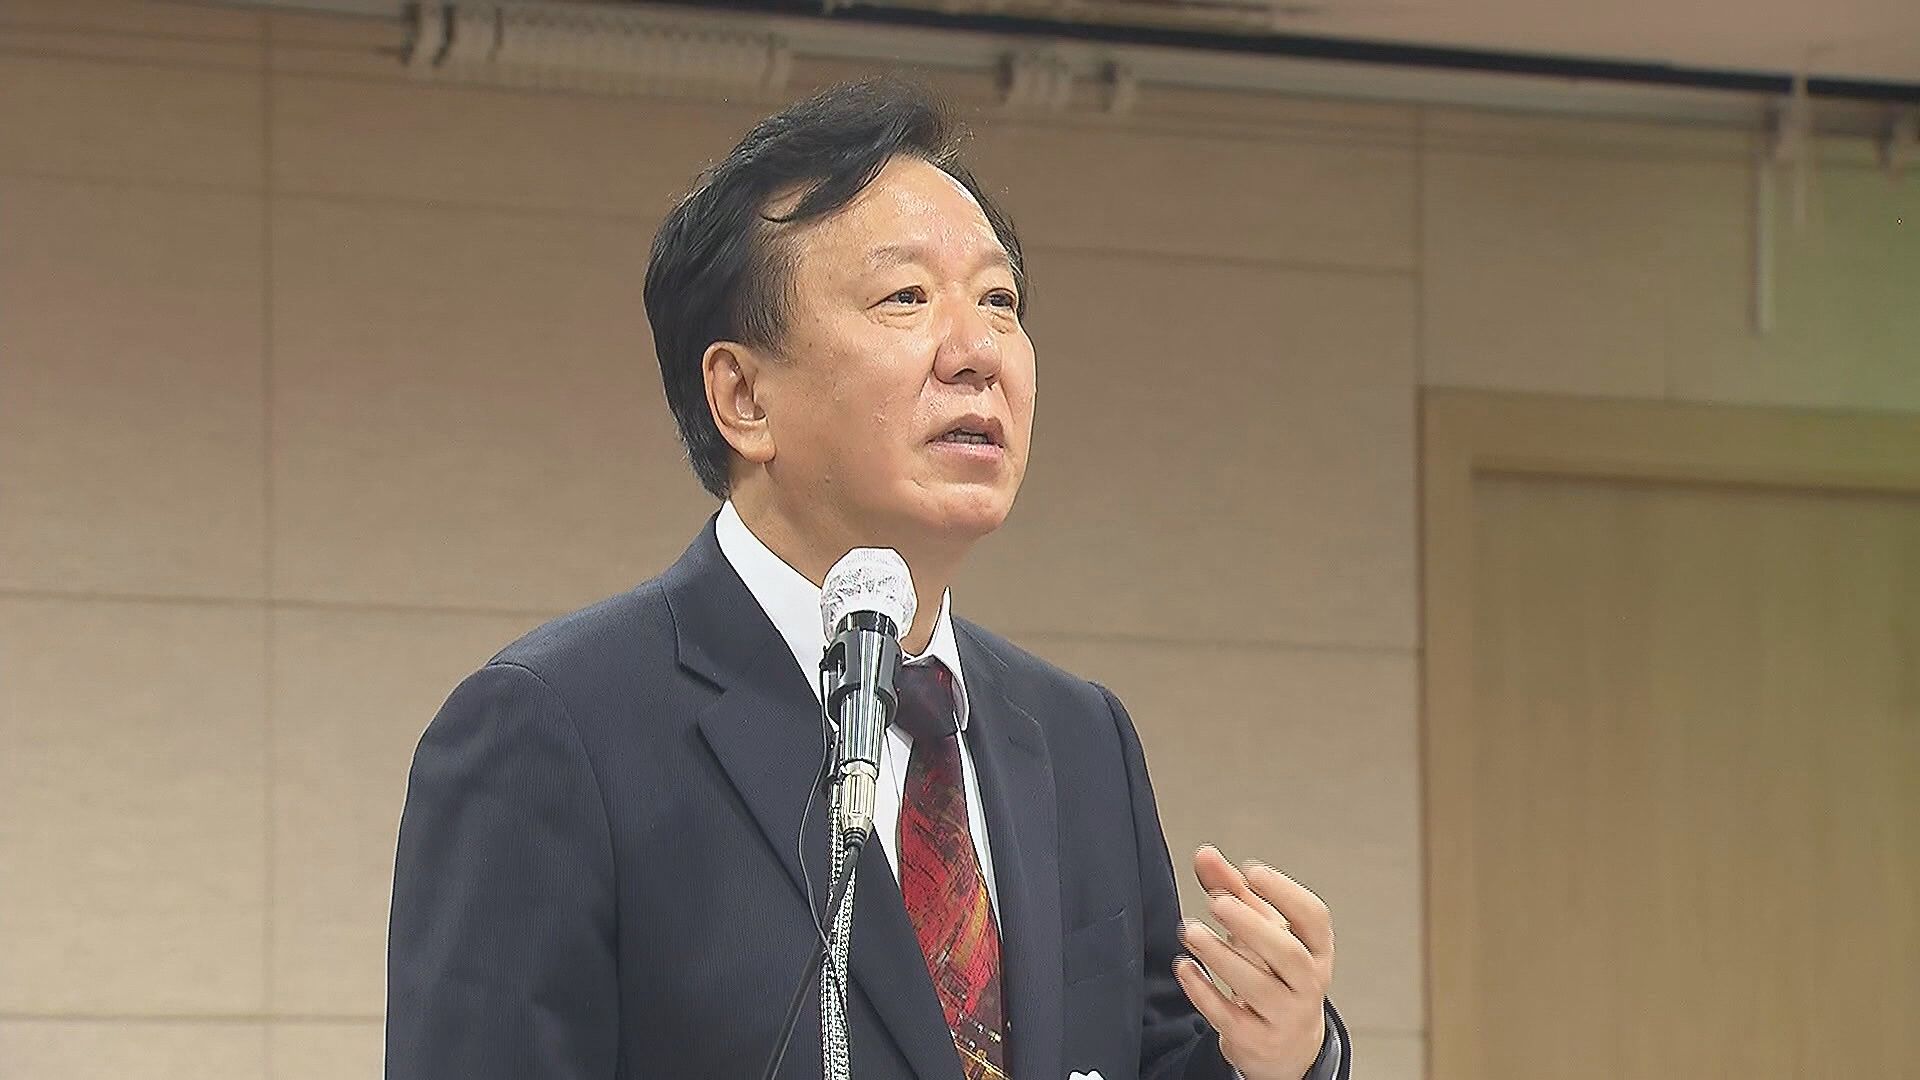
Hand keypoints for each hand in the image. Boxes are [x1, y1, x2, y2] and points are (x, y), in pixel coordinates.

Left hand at [1173, 845, 1334, 1079]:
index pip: (1313, 918)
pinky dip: (1204, 991)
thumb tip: (1206, 855)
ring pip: (1256, 986)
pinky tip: (1184, 968)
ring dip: (1220, 955)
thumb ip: (1234, 891)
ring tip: (1191, 930)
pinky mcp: (1257, 1040)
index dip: (1285, 893)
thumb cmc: (1274, 974)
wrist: (1285, 1044)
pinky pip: (1230, 1016)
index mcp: (1316, 949)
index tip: (1252, 871)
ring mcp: (1285, 1016)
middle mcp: (1308, 983)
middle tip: (1216, 901)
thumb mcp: (1262, 931)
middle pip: (1287, 953)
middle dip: (1250, 924)